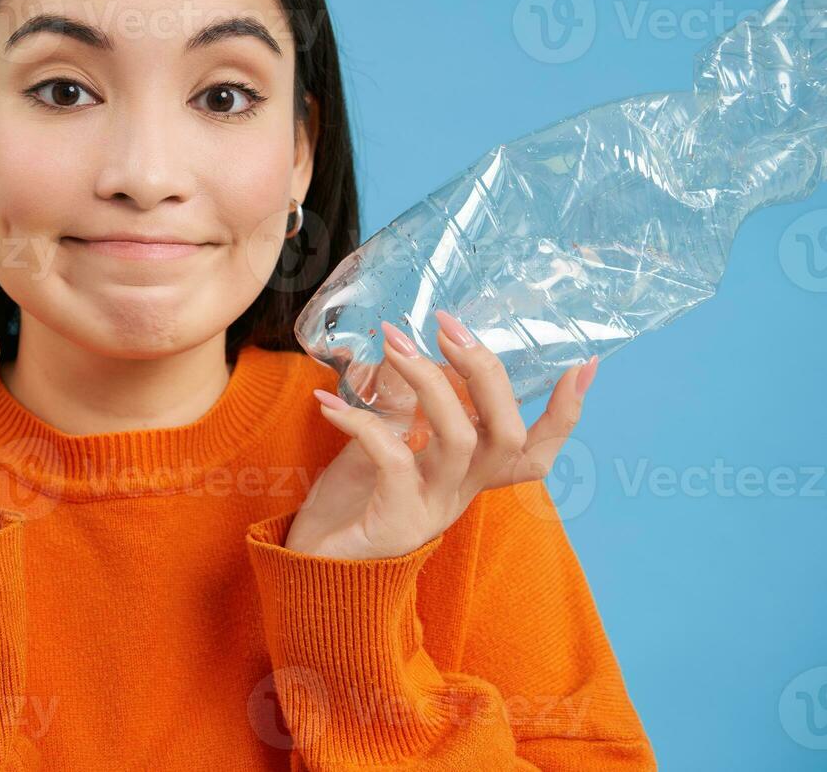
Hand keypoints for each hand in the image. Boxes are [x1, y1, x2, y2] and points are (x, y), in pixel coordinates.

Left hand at [285, 309, 597, 560]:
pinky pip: (393, 459)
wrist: (310, 568)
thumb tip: (406, 347)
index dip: (567, 413)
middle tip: (448, 327)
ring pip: (460, 439)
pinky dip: (361, 423)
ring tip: (393, 344)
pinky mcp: (396, 523)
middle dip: (486, 371)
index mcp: (468, 476)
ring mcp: (433, 510)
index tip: (584, 364)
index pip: (537, 450)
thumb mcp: (380, 443)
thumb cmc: (349, 505)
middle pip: (508, 434)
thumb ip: (401, 406)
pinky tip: (328, 404)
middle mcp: (461, 494)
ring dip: (428, 381)